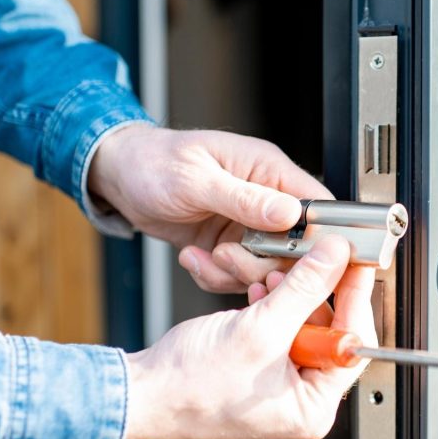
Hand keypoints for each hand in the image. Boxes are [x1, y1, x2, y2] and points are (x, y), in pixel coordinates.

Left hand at [89, 124, 331, 292]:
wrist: (120, 177)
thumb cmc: (153, 162)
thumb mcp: (196, 179)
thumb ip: (245, 198)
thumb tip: (290, 213)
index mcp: (268, 169)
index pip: (317, 205)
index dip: (317, 237)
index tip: (297, 259)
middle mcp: (265, 199)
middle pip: (295, 247)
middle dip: (262, 262)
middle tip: (227, 256)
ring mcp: (248, 225)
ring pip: (266, 267)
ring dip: (233, 272)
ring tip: (203, 256)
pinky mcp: (229, 246)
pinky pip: (237, 275)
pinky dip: (214, 276)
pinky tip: (192, 257)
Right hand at [122, 236, 376, 438]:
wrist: (142, 394)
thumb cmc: (190, 388)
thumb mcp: (260, 329)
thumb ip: (304, 289)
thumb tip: (335, 259)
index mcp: (314, 406)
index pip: (353, 343)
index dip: (355, 298)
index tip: (356, 263)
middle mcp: (302, 398)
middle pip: (331, 330)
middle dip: (315, 292)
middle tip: (317, 258)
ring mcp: (280, 382)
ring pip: (303, 323)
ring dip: (290, 294)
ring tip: (275, 275)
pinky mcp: (260, 366)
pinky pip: (280, 326)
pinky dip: (272, 304)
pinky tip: (260, 290)